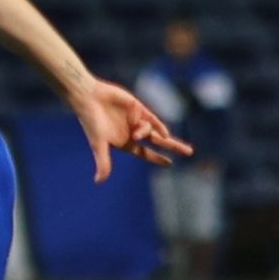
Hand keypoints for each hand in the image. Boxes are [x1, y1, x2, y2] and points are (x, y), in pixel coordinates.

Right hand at [69, 79, 193, 181]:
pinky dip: (159, 126)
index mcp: (124, 143)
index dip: (157, 158)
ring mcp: (136, 119)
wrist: (88, 97)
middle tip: (190, 153)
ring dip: (164, 139)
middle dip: (173, 147)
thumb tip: (99, 182)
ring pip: (155, 131)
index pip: (144, 153)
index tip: (169, 163)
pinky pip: (152, 119)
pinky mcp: (138, 107)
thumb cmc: (91, 122)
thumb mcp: (98, 144)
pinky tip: (164, 134)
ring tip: (165, 141)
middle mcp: (132, 132)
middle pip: (157, 142)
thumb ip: (103, 162)